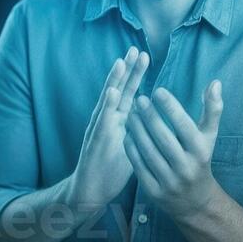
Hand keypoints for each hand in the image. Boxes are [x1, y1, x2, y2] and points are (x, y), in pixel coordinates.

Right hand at [67, 47, 148, 212]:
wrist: (90, 191)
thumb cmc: (109, 170)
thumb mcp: (129, 146)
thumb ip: (137, 130)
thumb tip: (152, 120)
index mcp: (116, 120)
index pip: (127, 92)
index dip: (135, 75)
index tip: (144, 55)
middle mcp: (105, 119)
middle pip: (117, 89)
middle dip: (127, 70)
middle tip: (136, 49)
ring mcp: (98, 128)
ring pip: (107, 100)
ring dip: (115, 80)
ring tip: (122, 62)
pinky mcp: (96, 140)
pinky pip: (102, 120)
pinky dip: (107, 104)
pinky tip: (112, 91)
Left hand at [125, 81, 223, 221]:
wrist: (195, 202)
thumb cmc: (200, 159)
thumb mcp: (209, 137)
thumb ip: (212, 110)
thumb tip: (215, 82)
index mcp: (200, 152)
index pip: (184, 127)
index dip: (171, 108)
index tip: (157, 90)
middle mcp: (186, 167)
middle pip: (164, 138)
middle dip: (150, 117)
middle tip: (139, 99)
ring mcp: (169, 181)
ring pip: (148, 151)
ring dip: (137, 130)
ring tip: (130, 112)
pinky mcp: (154, 191)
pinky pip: (138, 166)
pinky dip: (131, 148)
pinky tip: (126, 133)